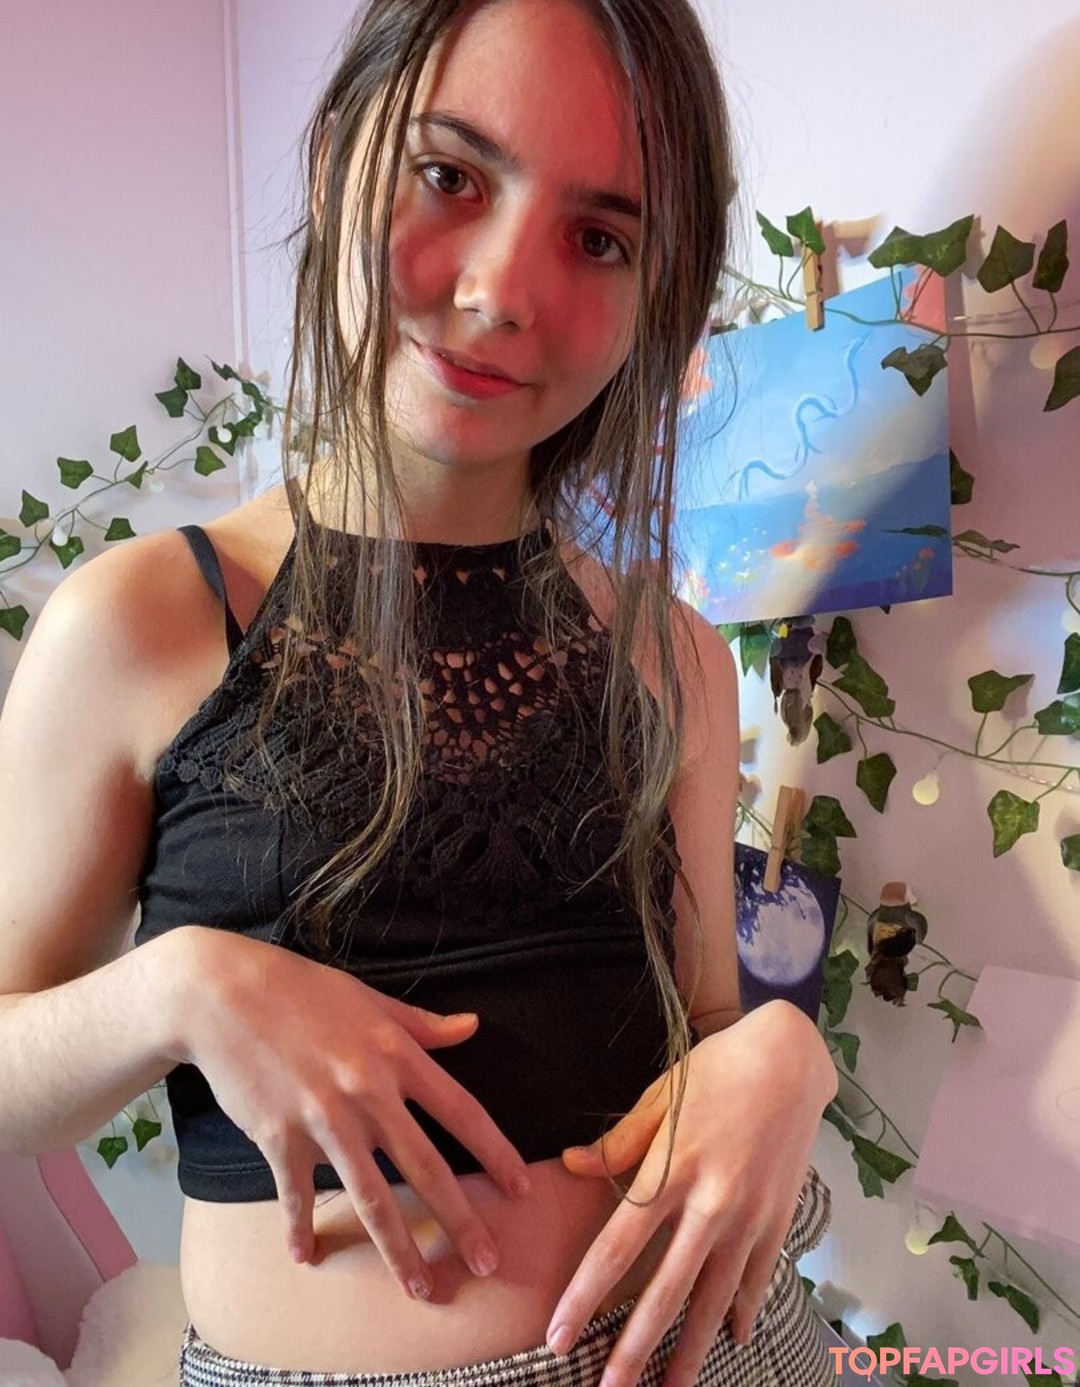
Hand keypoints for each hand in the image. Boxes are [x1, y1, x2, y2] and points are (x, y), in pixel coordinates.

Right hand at [174, 928, 530, 1298]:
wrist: (224, 994)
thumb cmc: (301, 990)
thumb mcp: (370, 999)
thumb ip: (422, 1024)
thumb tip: (473, 1025)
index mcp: (397, 1055)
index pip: (462, 1112)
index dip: (495, 1153)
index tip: (521, 1189)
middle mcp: (368, 1092)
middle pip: (426, 1168)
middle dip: (460, 1220)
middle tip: (487, 1263)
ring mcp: (323, 1119)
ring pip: (370, 1196)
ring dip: (396, 1248)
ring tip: (420, 1288)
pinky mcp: (279, 1135)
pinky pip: (296, 1193)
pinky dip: (300, 1227)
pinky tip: (306, 1256)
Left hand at [545, 1001, 835, 1386]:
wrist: (792, 1059)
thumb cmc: (718, 1069)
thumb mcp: (662, 1094)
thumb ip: (621, 1140)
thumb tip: (573, 1165)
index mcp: (671, 1169)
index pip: (616, 1247)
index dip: (585, 1296)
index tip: (558, 1336)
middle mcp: (710, 1203)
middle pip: (664, 1291)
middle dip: (634, 1349)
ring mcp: (749, 1217)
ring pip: (714, 1300)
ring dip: (690, 1352)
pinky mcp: (779, 1220)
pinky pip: (756, 1280)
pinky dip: (742, 1313)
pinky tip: (731, 1341)